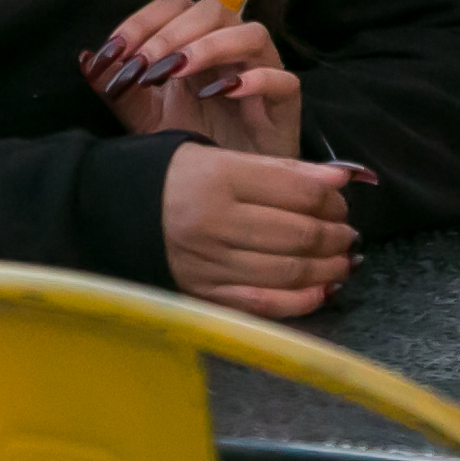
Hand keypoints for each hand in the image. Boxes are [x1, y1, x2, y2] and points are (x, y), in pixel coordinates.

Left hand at [84, 0, 303, 158]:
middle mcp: (232, 46)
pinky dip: (253, 78)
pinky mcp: (286, 102)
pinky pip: (281, 79)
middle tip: (145, 65)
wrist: (232, 189)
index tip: (114, 51)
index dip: (142, 21)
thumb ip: (119, 89)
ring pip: (251, 33)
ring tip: (177, 72)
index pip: (174, 6)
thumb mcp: (145, 117)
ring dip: (210, 46)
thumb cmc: (194, 142)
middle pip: (212, 10)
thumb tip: (87, 59)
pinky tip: (221, 92)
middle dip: (171, 34)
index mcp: (198, 39)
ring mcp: (264, 70)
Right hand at [161, 145, 360, 319]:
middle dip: (334, 234)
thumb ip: (279, 169)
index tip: (341, 199)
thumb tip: (338, 181)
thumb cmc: (173, 176)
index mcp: (219, 178)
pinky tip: (321, 291)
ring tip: (342, 260)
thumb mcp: (220, 156)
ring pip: (287, 271)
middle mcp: (216, 223)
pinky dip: (300, 300)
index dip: (330, 197)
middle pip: (297, 233)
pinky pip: (263, 304)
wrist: (111, 210)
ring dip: (326, 268)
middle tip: (347, 232)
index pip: (296, 189)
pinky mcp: (204, 295)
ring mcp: (210, 264)